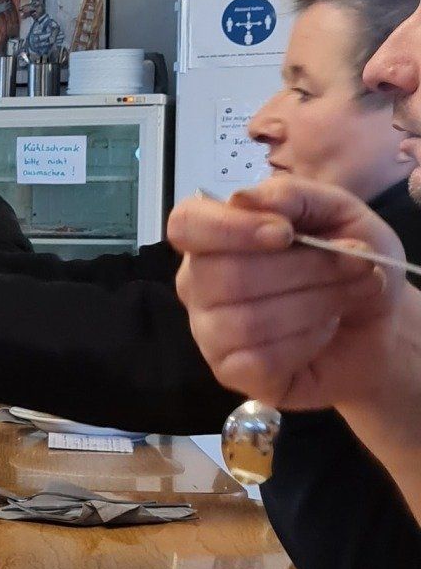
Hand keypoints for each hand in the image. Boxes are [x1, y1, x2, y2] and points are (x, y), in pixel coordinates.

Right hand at [170, 178, 413, 410]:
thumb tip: (241, 199)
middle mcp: (200, 283)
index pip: (186, 225)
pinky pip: (260, 359)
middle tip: (355, 264)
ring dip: (315, 305)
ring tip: (347, 297)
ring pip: (246, 320)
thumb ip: (293, 196)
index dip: (229, 229)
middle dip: (305, 269)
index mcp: (215, 236)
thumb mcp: (339, 212)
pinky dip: (306, 343)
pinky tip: (321, 334)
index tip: (285, 234)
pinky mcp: (231, 372)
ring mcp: (210, 332)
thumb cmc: (350, 263)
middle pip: (224, 275)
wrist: (382, 324)